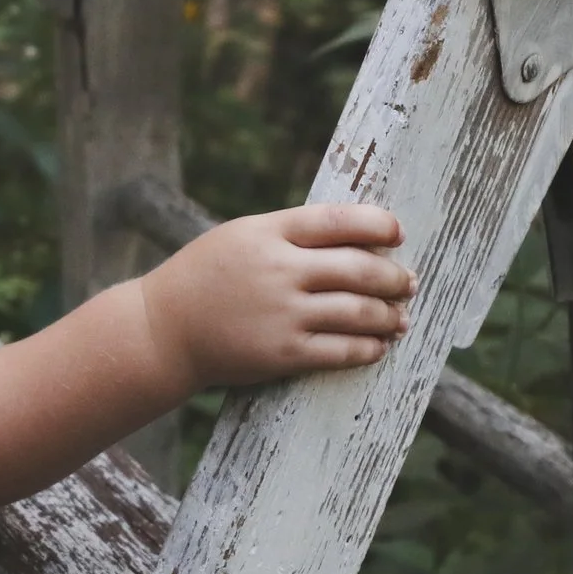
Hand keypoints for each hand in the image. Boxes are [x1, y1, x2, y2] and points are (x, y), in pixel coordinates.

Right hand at [135, 204, 413, 388]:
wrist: (164, 329)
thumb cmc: (206, 276)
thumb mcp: (241, 236)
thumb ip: (291, 233)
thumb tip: (356, 240)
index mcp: (269, 232)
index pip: (339, 220)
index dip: (378, 224)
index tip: (397, 232)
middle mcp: (279, 269)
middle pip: (360, 268)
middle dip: (395, 276)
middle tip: (408, 282)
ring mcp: (283, 313)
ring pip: (359, 311)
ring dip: (390, 315)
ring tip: (400, 318)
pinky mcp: (283, 353)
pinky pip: (342, 351)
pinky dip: (369, 348)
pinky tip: (377, 345)